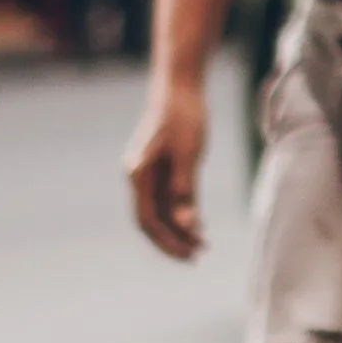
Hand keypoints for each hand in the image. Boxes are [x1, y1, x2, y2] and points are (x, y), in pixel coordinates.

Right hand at [127, 77, 210, 259]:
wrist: (179, 86)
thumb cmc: (184, 116)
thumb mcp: (188, 154)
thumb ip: (185, 190)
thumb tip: (187, 224)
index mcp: (139, 174)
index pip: (148, 220)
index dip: (167, 241)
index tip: (188, 255)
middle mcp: (139, 177)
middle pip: (151, 220)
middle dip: (172, 240)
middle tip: (197, 256)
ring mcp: (149, 174)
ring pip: (161, 211)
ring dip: (180, 229)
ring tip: (202, 246)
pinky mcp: (161, 169)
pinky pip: (169, 199)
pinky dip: (182, 213)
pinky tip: (199, 226)